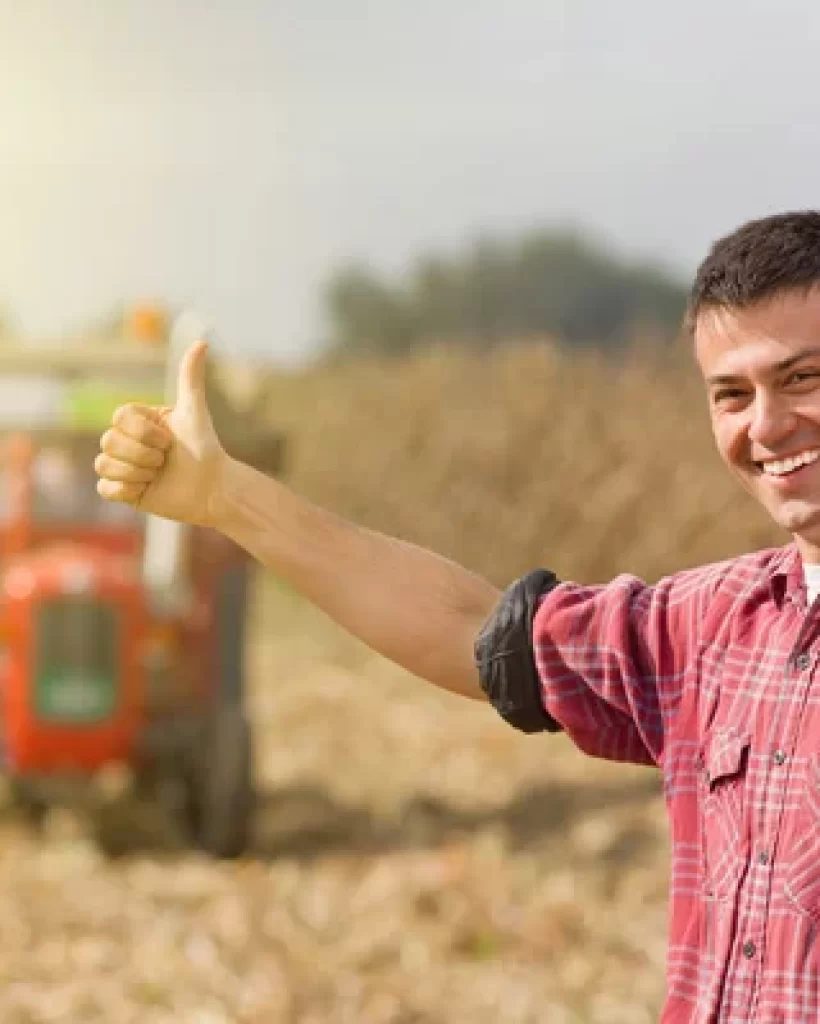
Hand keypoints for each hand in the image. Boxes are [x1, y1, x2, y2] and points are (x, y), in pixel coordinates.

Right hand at [95, 340, 225, 525]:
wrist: (212, 488)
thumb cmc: (204, 448)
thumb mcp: (194, 411)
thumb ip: (190, 377)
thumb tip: (202, 342)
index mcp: (138, 420)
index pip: (119, 417)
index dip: (143, 432)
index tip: (169, 440)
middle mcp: (127, 441)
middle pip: (108, 441)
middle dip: (143, 454)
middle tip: (165, 460)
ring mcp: (123, 466)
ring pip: (103, 464)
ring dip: (136, 472)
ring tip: (158, 475)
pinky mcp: (123, 491)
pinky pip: (104, 488)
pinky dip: (126, 489)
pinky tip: (147, 489)